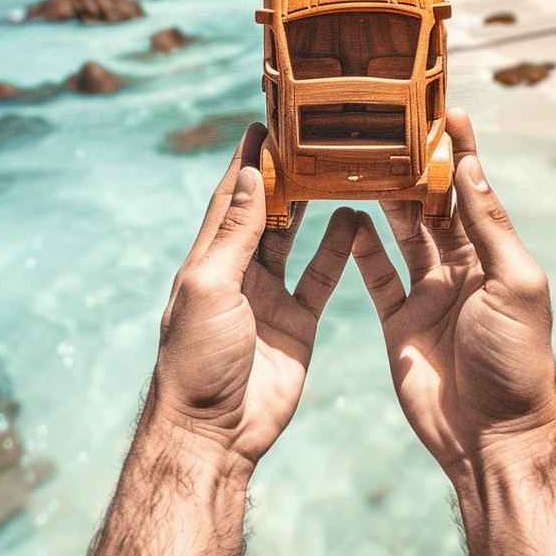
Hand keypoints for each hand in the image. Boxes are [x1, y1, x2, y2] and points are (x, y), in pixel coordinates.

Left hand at [149, 123, 355, 475]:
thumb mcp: (211, 288)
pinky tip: (357, 222)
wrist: (215, 433)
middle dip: (284, 175)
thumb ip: (234, 235)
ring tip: (340, 169)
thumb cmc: (198, 361)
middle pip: (264, 212)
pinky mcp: (297, 323)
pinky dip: (338, 250)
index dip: (245, 162)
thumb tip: (250, 177)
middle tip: (311, 136)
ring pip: (295, 240)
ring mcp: (269, 298)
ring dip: (315, 206)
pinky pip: (321, 278)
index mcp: (208, 261)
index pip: (229, 199)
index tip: (264, 122)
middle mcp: (238, 273)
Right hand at [352, 108, 555, 482]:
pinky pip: (375, 278)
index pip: (474, 191)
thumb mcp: (514, 283)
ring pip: (400, 235)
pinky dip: (359, 248)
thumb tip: (470, 167)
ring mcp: (429, 296)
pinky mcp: (400, 324)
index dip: (461, 150)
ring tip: (358, 159)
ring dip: (382, 198)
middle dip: (413, 167)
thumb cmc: (517, 360)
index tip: (444, 109)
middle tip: (385, 126)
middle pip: (432, 207)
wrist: (491, 436)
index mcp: (495, 257)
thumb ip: (488, 227)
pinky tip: (343, 217)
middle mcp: (462, 270)